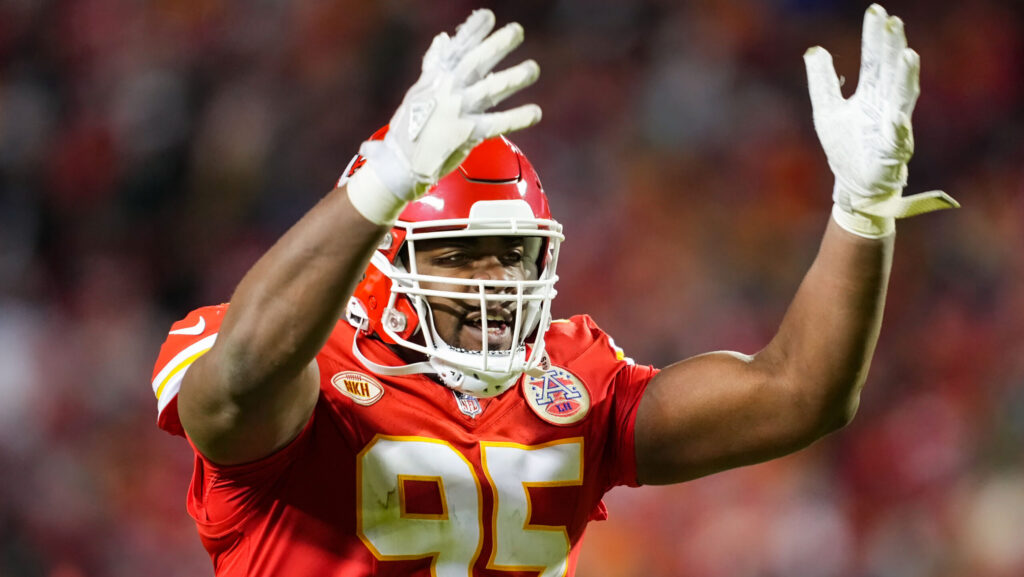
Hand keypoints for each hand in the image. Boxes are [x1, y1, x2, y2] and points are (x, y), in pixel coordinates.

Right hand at [347, 9, 541, 224]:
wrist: (400, 162)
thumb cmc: (407, 128)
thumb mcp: (417, 91)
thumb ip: (433, 65)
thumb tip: (443, 39)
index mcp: (436, 79)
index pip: (457, 48)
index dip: (473, 30)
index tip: (488, 16)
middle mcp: (448, 90)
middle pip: (477, 61)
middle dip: (498, 44)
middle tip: (517, 31)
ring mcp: (459, 111)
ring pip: (492, 89)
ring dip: (515, 77)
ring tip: (533, 68)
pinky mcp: (468, 133)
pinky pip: (498, 123)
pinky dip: (518, 118)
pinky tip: (536, 112)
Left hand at [804, 4, 957, 237]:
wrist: (854, 184)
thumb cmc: (845, 145)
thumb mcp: (827, 110)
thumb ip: (822, 82)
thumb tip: (814, 50)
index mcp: (871, 94)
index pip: (874, 59)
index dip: (875, 36)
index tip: (877, 11)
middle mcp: (886, 105)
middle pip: (890, 72)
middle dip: (892, 48)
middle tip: (893, 22)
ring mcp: (893, 126)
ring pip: (901, 99)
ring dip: (905, 78)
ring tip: (908, 56)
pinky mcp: (892, 152)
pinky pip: (896, 139)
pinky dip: (898, 128)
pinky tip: (897, 117)